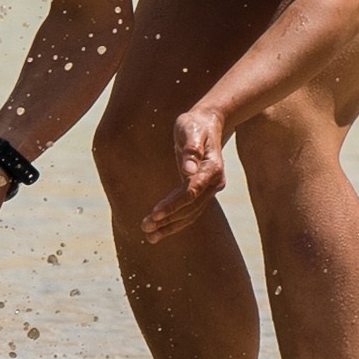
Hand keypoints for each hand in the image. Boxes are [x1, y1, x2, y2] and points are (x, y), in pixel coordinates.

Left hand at [140, 106, 226, 240]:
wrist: (208, 122)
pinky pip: (189, 210)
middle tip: (145, 228)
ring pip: (190, 213)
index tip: (155, 214)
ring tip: (149, 236)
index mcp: (212, 168)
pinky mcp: (202, 190)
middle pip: (190, 208)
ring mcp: (210, 188)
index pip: (190, 192)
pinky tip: (160, 229)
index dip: (173, 205)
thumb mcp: (190, 129)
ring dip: (171, 226)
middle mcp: (214, 182)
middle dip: (168, 220)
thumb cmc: (195, 124)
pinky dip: (175, 220)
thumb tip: (188, 169)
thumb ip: (190, 148)